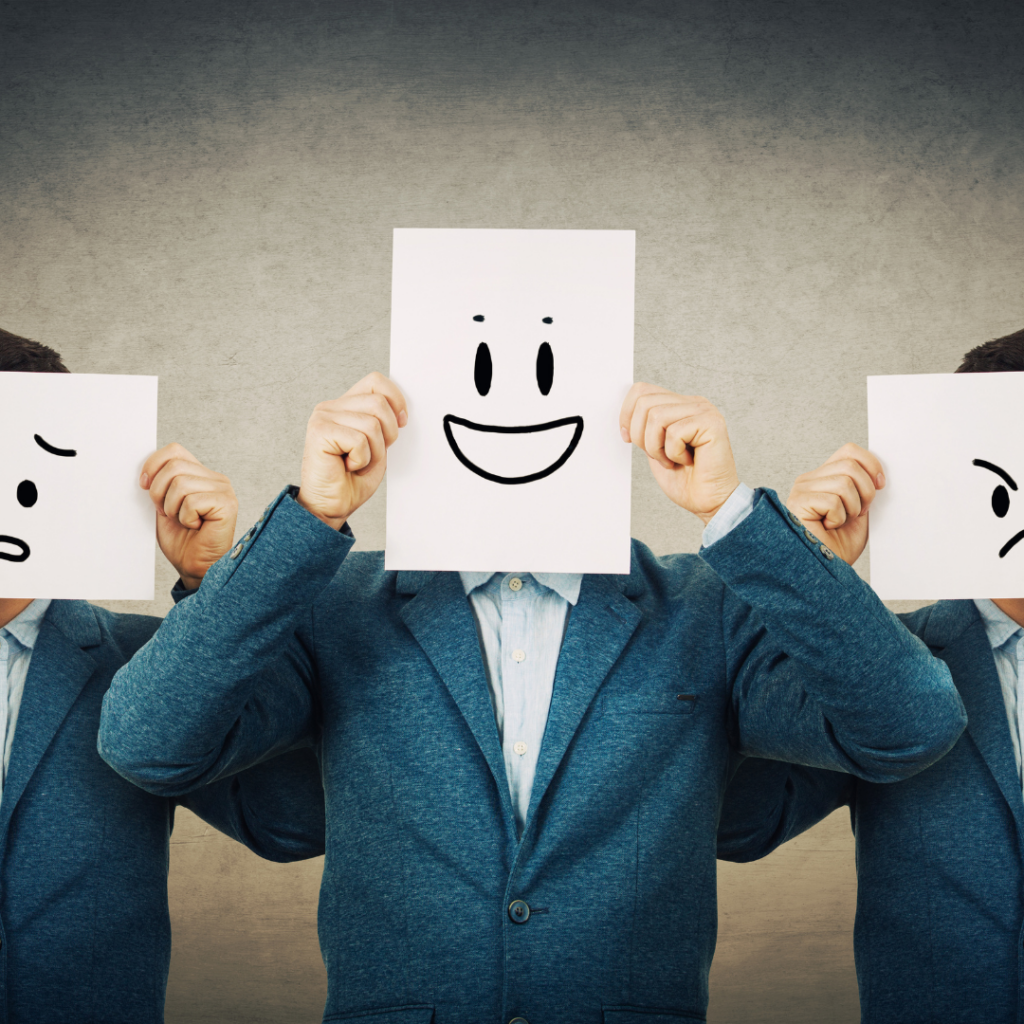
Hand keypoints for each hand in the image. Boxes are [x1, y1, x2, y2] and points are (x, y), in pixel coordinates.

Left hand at [141, 444, 238, 588]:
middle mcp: (216, 479)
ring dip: (173, 507)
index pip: (174, 450)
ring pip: (181, 483)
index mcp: (201, 475)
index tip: (144, 485)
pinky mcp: (227, 504)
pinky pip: (192, 501)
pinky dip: (186, 518)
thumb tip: (144, 468)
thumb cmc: (181, 540)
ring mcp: (224, 490)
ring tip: (183, 521)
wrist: (194, 567)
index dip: (153, 465)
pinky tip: (196, 526)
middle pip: (174, 465)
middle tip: (167, 512)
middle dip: (159, 491)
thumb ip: (160, 483)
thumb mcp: (163, 505)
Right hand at [297, 372, 407, 528]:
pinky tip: (347, 466)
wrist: (331, 506)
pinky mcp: (319, 432)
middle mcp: (331, 407)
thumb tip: (402, 410)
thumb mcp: (378, 444)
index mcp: (345, 405)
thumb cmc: (352, 479)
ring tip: (358, 462)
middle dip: (388, 434)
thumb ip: (385, 423)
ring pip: (372, 423)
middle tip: (372, 454)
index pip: (376, 381)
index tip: (401, 423)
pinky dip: (362, 459)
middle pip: (379, 403)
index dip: (395, 400)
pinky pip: (360, 440)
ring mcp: (323, 417)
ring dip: (374, 451)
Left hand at [620, 384, 738, 524]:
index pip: (641, 390)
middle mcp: (693, 403)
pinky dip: (673, 453)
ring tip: (671, 460)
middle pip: (644, 402)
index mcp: (680, 405)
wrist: (708, 502)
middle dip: (640, 436)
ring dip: (656, 447)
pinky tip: (687, 461)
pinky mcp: (712, 423)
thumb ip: (644, 426)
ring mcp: (704, 411)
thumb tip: (625, 415)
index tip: (628, 439)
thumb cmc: (685, 479)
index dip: (626, 415)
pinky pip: (674, 432)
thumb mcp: (654, 447)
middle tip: (657, 455)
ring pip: (656, 416)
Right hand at [787, 443, 885, 564]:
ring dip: (852, 508)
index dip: (871, 465)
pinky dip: (838, 518)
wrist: (826, 572)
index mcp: (824, 477)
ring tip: (840, 522)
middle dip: (866, 492)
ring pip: (844, 482)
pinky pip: (833, 500)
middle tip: (857, 513)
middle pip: (850, 465)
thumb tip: (878, 472)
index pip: (849, 451)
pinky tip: (828, 527)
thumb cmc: (839, 545)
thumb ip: (864, 487)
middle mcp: (809, 480)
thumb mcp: (860, 510)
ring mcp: (801, 490)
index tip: (880, 486)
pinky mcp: (799, 502)